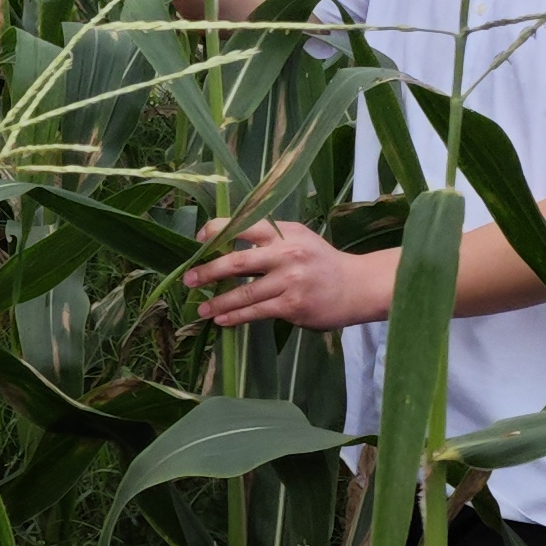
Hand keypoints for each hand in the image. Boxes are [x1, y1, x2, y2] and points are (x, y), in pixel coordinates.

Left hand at [185, 217, 384, 331]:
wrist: (357, 286)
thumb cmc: (321, 262)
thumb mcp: (298, 238)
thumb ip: (268, 238)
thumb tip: (226, 244)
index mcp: (284, 232)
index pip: (243, 226)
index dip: (216, 231)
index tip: (198, 240)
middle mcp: (285, 254)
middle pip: (236, 261)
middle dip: (208, 271)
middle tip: (188, 279)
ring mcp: (289, 281)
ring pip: (244, 293)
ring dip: (218, 302)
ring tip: (201, 308)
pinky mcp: (293, 305)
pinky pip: (257, 312)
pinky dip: (236, 316)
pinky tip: (222, 320)